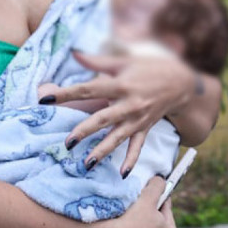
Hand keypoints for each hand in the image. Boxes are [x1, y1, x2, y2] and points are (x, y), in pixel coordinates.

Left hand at [52, 51, 194, 171]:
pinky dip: (131, 160)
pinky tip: (122, 174)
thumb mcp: (125, 60)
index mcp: (121, 84)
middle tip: (67, 142)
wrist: (182, 82)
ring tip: (87, 163)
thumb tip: (75, 53)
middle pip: (103, 119)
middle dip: (85, 131)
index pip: (88, 89)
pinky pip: (138, 147)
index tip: (45, 99)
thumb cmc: (150, 68)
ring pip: (117, 137)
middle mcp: (129, 104)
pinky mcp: (145, 128)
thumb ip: (98, 61)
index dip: (66, 93)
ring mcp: (138, 119)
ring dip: (103, 150)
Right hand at [100, 177, 177, 227]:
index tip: (147, 194)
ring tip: (128, 221)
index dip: (156, 199)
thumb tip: (160, 180)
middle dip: (149, 216)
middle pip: (157, 225)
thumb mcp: (147, 198)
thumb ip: (157, 186)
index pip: (166, 210)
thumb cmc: (129, 221)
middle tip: (135, 208)